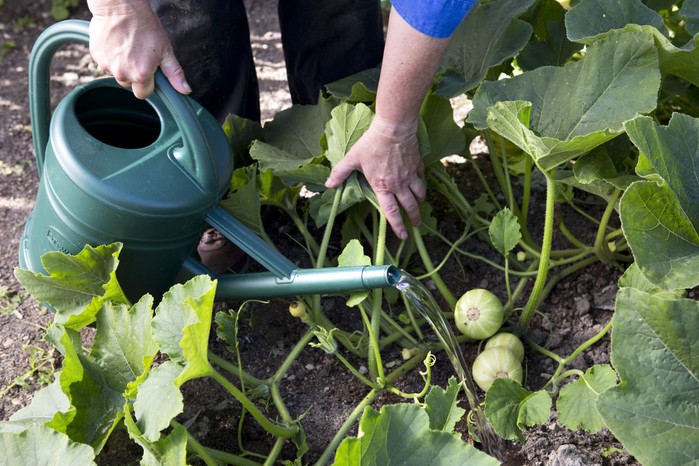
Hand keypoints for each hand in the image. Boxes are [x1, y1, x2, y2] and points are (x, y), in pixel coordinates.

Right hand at [87, 0, 189, 97]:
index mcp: (141, 75)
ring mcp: (107, 66)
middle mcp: (122, 74)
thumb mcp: (165, 50)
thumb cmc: (144, 25)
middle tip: (139, 56)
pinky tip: (117, 44)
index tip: (149, 72)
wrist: (119, 6)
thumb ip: (174, 73)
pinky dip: (111, 58)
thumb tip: (185, 90)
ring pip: (117, 75)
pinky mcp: (96, 57)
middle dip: (134, 76)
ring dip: (122, 67)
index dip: (148, 84)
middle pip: (129, 85)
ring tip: (128, 48)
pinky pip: (105, 65)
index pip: (144, 93)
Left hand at [325, 116, 424, 239]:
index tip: (402, 235)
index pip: (391, 211)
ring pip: (419, 194)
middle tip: (415, 225)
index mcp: (382, 186)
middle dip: (413, 218)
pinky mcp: (417, 165)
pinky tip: (419, 186)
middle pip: (410, 206)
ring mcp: (410, 175)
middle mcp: (399, 184)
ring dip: (419, 202)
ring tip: (418, 205)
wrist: (393, 128)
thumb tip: (328, 185)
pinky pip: (422, 180)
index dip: (397, 225)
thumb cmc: (372, 144)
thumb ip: (340, 173)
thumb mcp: (352, 158)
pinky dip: (421, 186)